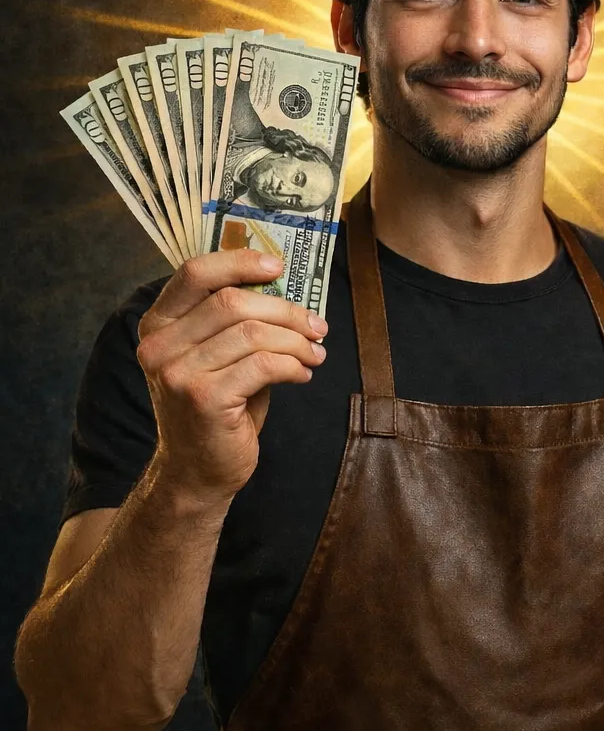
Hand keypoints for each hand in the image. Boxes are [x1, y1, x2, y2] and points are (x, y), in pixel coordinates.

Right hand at [135, 250, 328, 505]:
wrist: (197, 469)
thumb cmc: (218, 405)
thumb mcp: (217, 355)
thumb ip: (235, 321)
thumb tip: (287, 287)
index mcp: (158, 325)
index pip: (195, 273)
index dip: (240, 261)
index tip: (279, 266)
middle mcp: (158, 345)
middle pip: (233, 302)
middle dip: (287, 311)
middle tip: (317, 326)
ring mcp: (177, 373)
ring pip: (254, 334)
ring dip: (296, 342)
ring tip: (316, 353)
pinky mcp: (203, 398)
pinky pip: (264, 365)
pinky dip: (293, 366)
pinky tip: (303, 374)